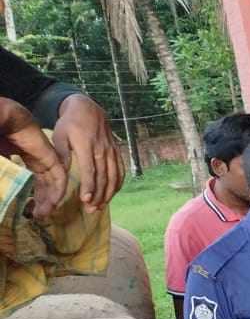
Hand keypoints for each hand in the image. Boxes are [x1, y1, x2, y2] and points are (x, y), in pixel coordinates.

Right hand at [3, 112, 67, 220]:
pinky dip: (58, 190)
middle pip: (46, 184)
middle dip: (43, 201)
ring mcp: (46, 157)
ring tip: (45, 214)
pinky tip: (54, 202)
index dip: (34, 195)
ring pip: (54, 182)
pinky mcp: (51, 156)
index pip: (34, 180)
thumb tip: (4, 188)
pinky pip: (59, 176)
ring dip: (51, 199)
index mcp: (26, 158)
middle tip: (40, 216)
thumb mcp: (0, 161)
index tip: (30, 209)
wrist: (2, 119)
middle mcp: (39, 159)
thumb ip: (5, 173)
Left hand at [51, 94, 121, 212]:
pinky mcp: (117, 151)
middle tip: (91, 209)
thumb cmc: (70, 123)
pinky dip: (118, 184)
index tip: (85, 200)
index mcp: (86, 145)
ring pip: (114, 176)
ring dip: (108, 193)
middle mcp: (102, 150)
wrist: (88, 109)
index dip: (89, 186)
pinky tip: (112, 194)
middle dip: (98, 195)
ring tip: (101, 206)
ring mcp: (112, 151)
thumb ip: (63, 155)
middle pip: (103, 177)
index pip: (90, 170)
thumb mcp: (60, 136)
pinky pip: (120, 170)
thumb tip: (61, 174)